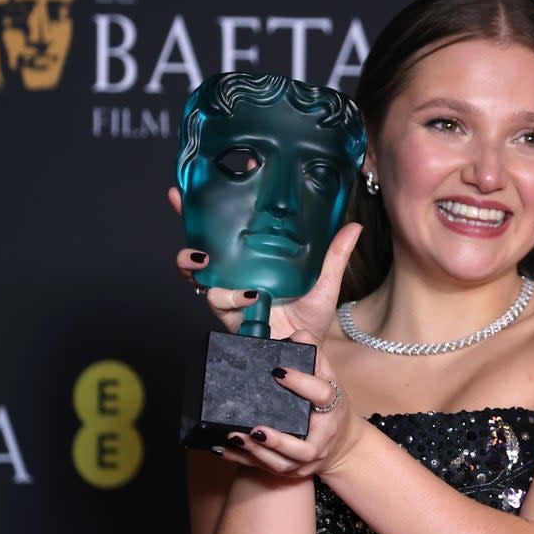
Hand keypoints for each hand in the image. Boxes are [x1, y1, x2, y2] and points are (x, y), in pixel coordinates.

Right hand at [168, 186, 361, 338]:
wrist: (307, 355)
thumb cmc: (311, 320)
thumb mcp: (325, 283)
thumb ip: (334, 256)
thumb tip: (353, 226)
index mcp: (255, 261)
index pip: (230, 228)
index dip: (216, 204)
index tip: (209, 179)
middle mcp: (237, 274)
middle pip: (203, 244)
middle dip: (187, 221)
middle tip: (180, 200)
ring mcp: (229, 294)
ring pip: (199, 273)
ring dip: (197, 262)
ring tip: (206, 257)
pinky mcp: (229, 316)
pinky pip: (215, 302)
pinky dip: (226, 296)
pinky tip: (246, 294)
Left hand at [217, 353, 366, 478]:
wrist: (344, 445)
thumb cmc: (331, 408)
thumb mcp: (330, 380)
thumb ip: (314, 357)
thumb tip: (298, 335)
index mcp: (331, 410)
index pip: (322, 395)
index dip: (301, 383)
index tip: (278, 372)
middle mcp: (321, 439)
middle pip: (304, 447)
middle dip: (279, 440)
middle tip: (255, 428)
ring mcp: (306, 460)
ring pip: (283, 464)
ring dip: (259, 453)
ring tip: (236, 436)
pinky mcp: (291, 471)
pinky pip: (265, 468)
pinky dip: (243, 460)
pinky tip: (224, 448)